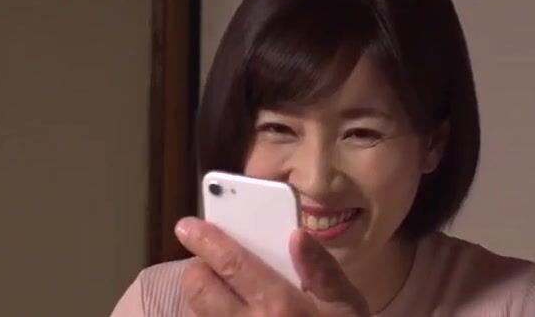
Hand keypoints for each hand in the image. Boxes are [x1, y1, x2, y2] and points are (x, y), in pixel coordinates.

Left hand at [175, 217, 370, 316]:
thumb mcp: (347, 306)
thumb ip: (323, 270)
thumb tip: (297, 235)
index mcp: (280, 306)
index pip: (231, 263)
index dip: (206, 240)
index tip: (187, 226)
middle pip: (199, 289)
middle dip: (198, 269)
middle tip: (210, 263)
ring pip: (196, 314)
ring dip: (201, 299)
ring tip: (219, 293)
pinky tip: (226, 314)